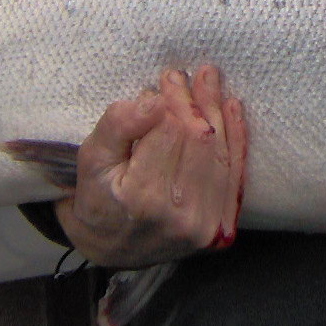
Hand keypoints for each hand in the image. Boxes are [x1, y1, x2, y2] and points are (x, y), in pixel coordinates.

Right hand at [55, 65, 246, 268]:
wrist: (110, 249)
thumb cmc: (98, 197)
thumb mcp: (91, 158)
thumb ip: (118, 126)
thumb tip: (153, 100)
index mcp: (144, 199)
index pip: (171, 131)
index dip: (172, 100)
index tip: (165, 80)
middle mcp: (180, 217)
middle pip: (200, 140)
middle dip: (193, 101)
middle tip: (182, 76)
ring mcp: (205, 226)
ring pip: (220, 152)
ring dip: (215, 112)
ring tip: (207, 81)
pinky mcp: (221, 229)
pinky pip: (234, 175)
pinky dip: (235, 138)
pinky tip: (231, 108)